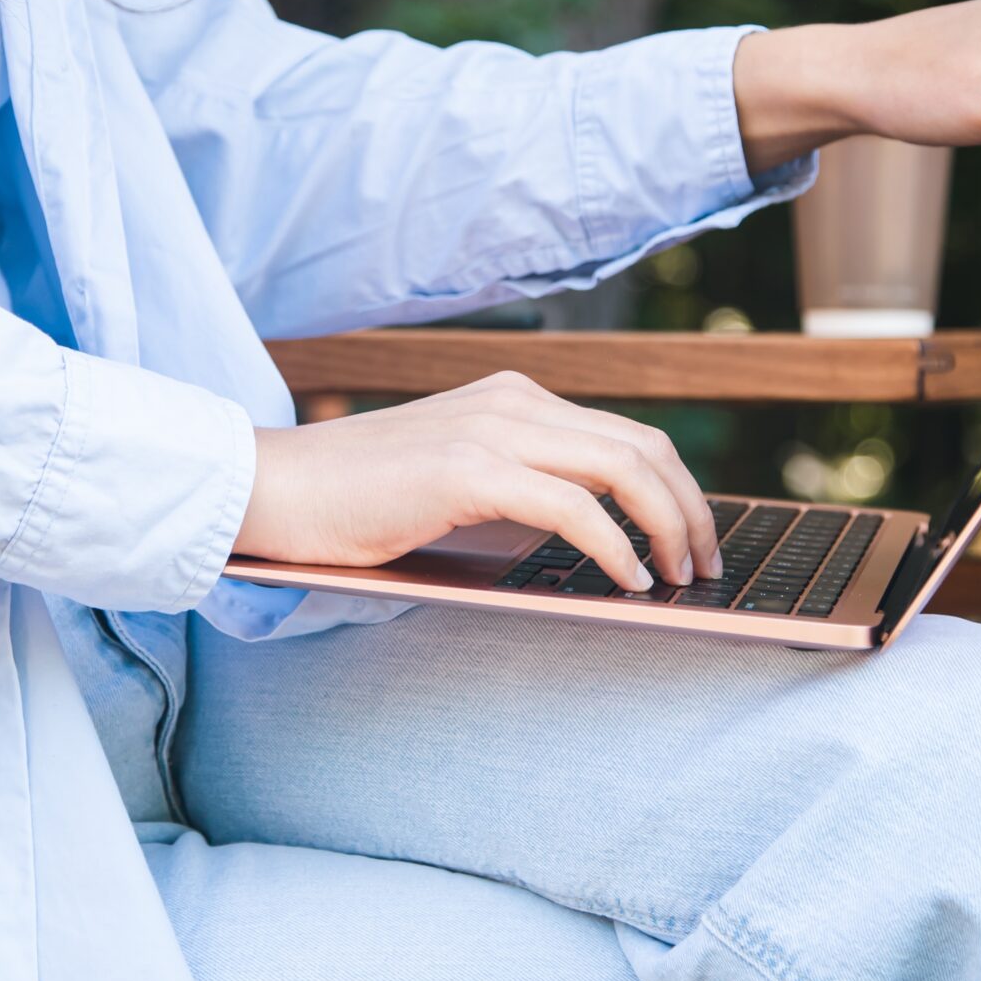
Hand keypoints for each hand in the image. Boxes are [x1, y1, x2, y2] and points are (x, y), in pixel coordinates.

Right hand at [233, 372, 718, 591]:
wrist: (275, 489)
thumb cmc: (356, 501)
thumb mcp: (455, 480)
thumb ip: (517, 487)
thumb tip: (593, 536)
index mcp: (512, 399)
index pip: (628, 435)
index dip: (678, 490)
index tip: (695, 542)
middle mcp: (512, 402)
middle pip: (644, 446)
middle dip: (691, 509)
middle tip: (705, 566)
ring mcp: (491, 429)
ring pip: (624, 468)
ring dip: (667, 528)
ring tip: (678, 577)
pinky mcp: (468, 470)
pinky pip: (575, 507)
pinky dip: (615, 547)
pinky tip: (626, 581)